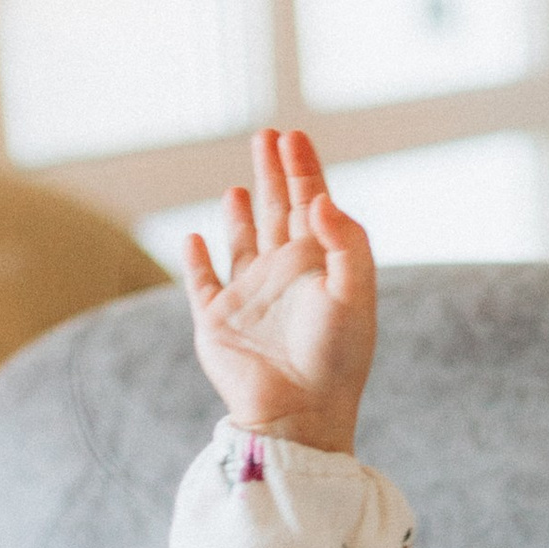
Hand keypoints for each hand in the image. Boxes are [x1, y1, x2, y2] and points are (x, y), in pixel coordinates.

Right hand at [182, 127, 375, 454]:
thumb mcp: (353, 295)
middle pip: (276, 211)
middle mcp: (283, 276)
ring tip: (238, 186)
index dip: (303, 169)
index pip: (310, 204)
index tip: (293, 136)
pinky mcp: (216, 320)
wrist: (298, 412)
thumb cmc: (335, 360)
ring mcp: (248, 296)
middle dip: (272, 173)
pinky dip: (196, 259)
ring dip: (238, 213)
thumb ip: (344, 242)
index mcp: (318, 266)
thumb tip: (320, 198)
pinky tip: (195, 238)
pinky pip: (201, 282)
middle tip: (266, 135)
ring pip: (242, 242)